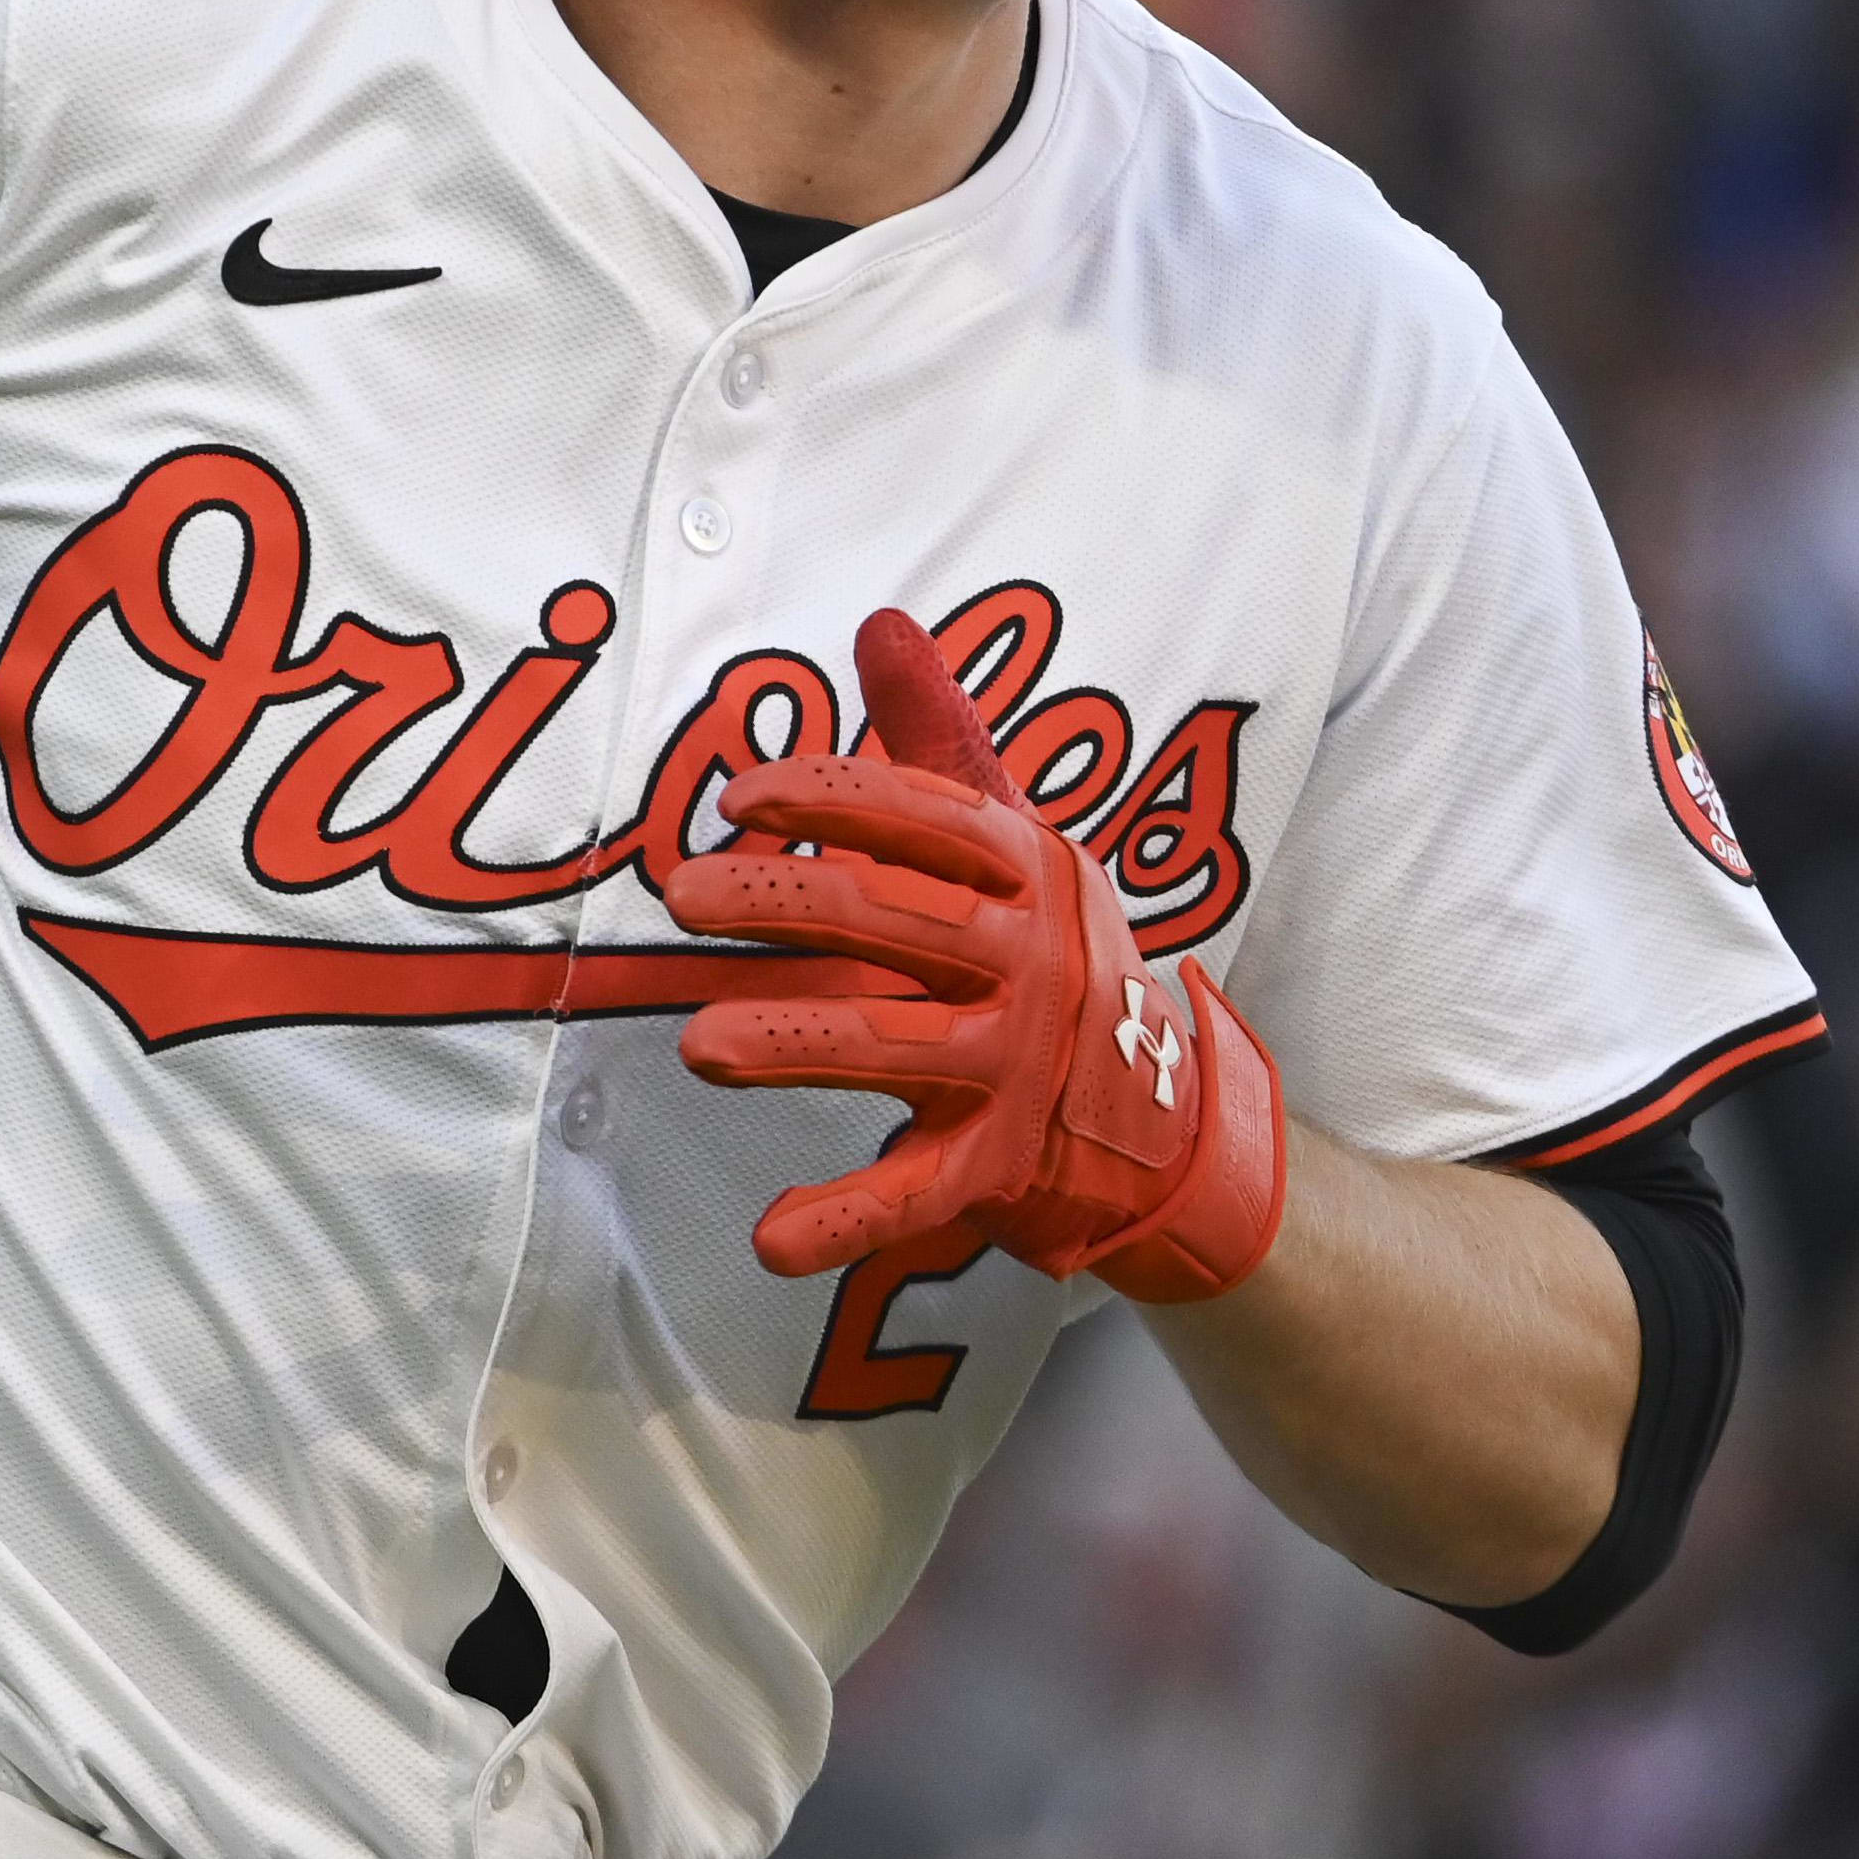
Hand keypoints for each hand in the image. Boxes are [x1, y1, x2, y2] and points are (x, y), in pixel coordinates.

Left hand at [670, 609, 1284, 1302]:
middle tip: (682, 897)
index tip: (735, 797)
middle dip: (785, 906)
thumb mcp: (1016, 842)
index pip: (926, 818)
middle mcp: (1032, 962)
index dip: (832, 800)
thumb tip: (879, 621)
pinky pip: (918, 1192)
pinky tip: (773, 1237)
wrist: (1176, 1119)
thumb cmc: (1058, 955)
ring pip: (896, 1049)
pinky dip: (847, 1217)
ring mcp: (1021, 1067)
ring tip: (699, 1046)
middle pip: (896, 921)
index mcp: (1029, 871)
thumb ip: (938, 741)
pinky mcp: (1007, 1164)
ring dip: (796, 1045)